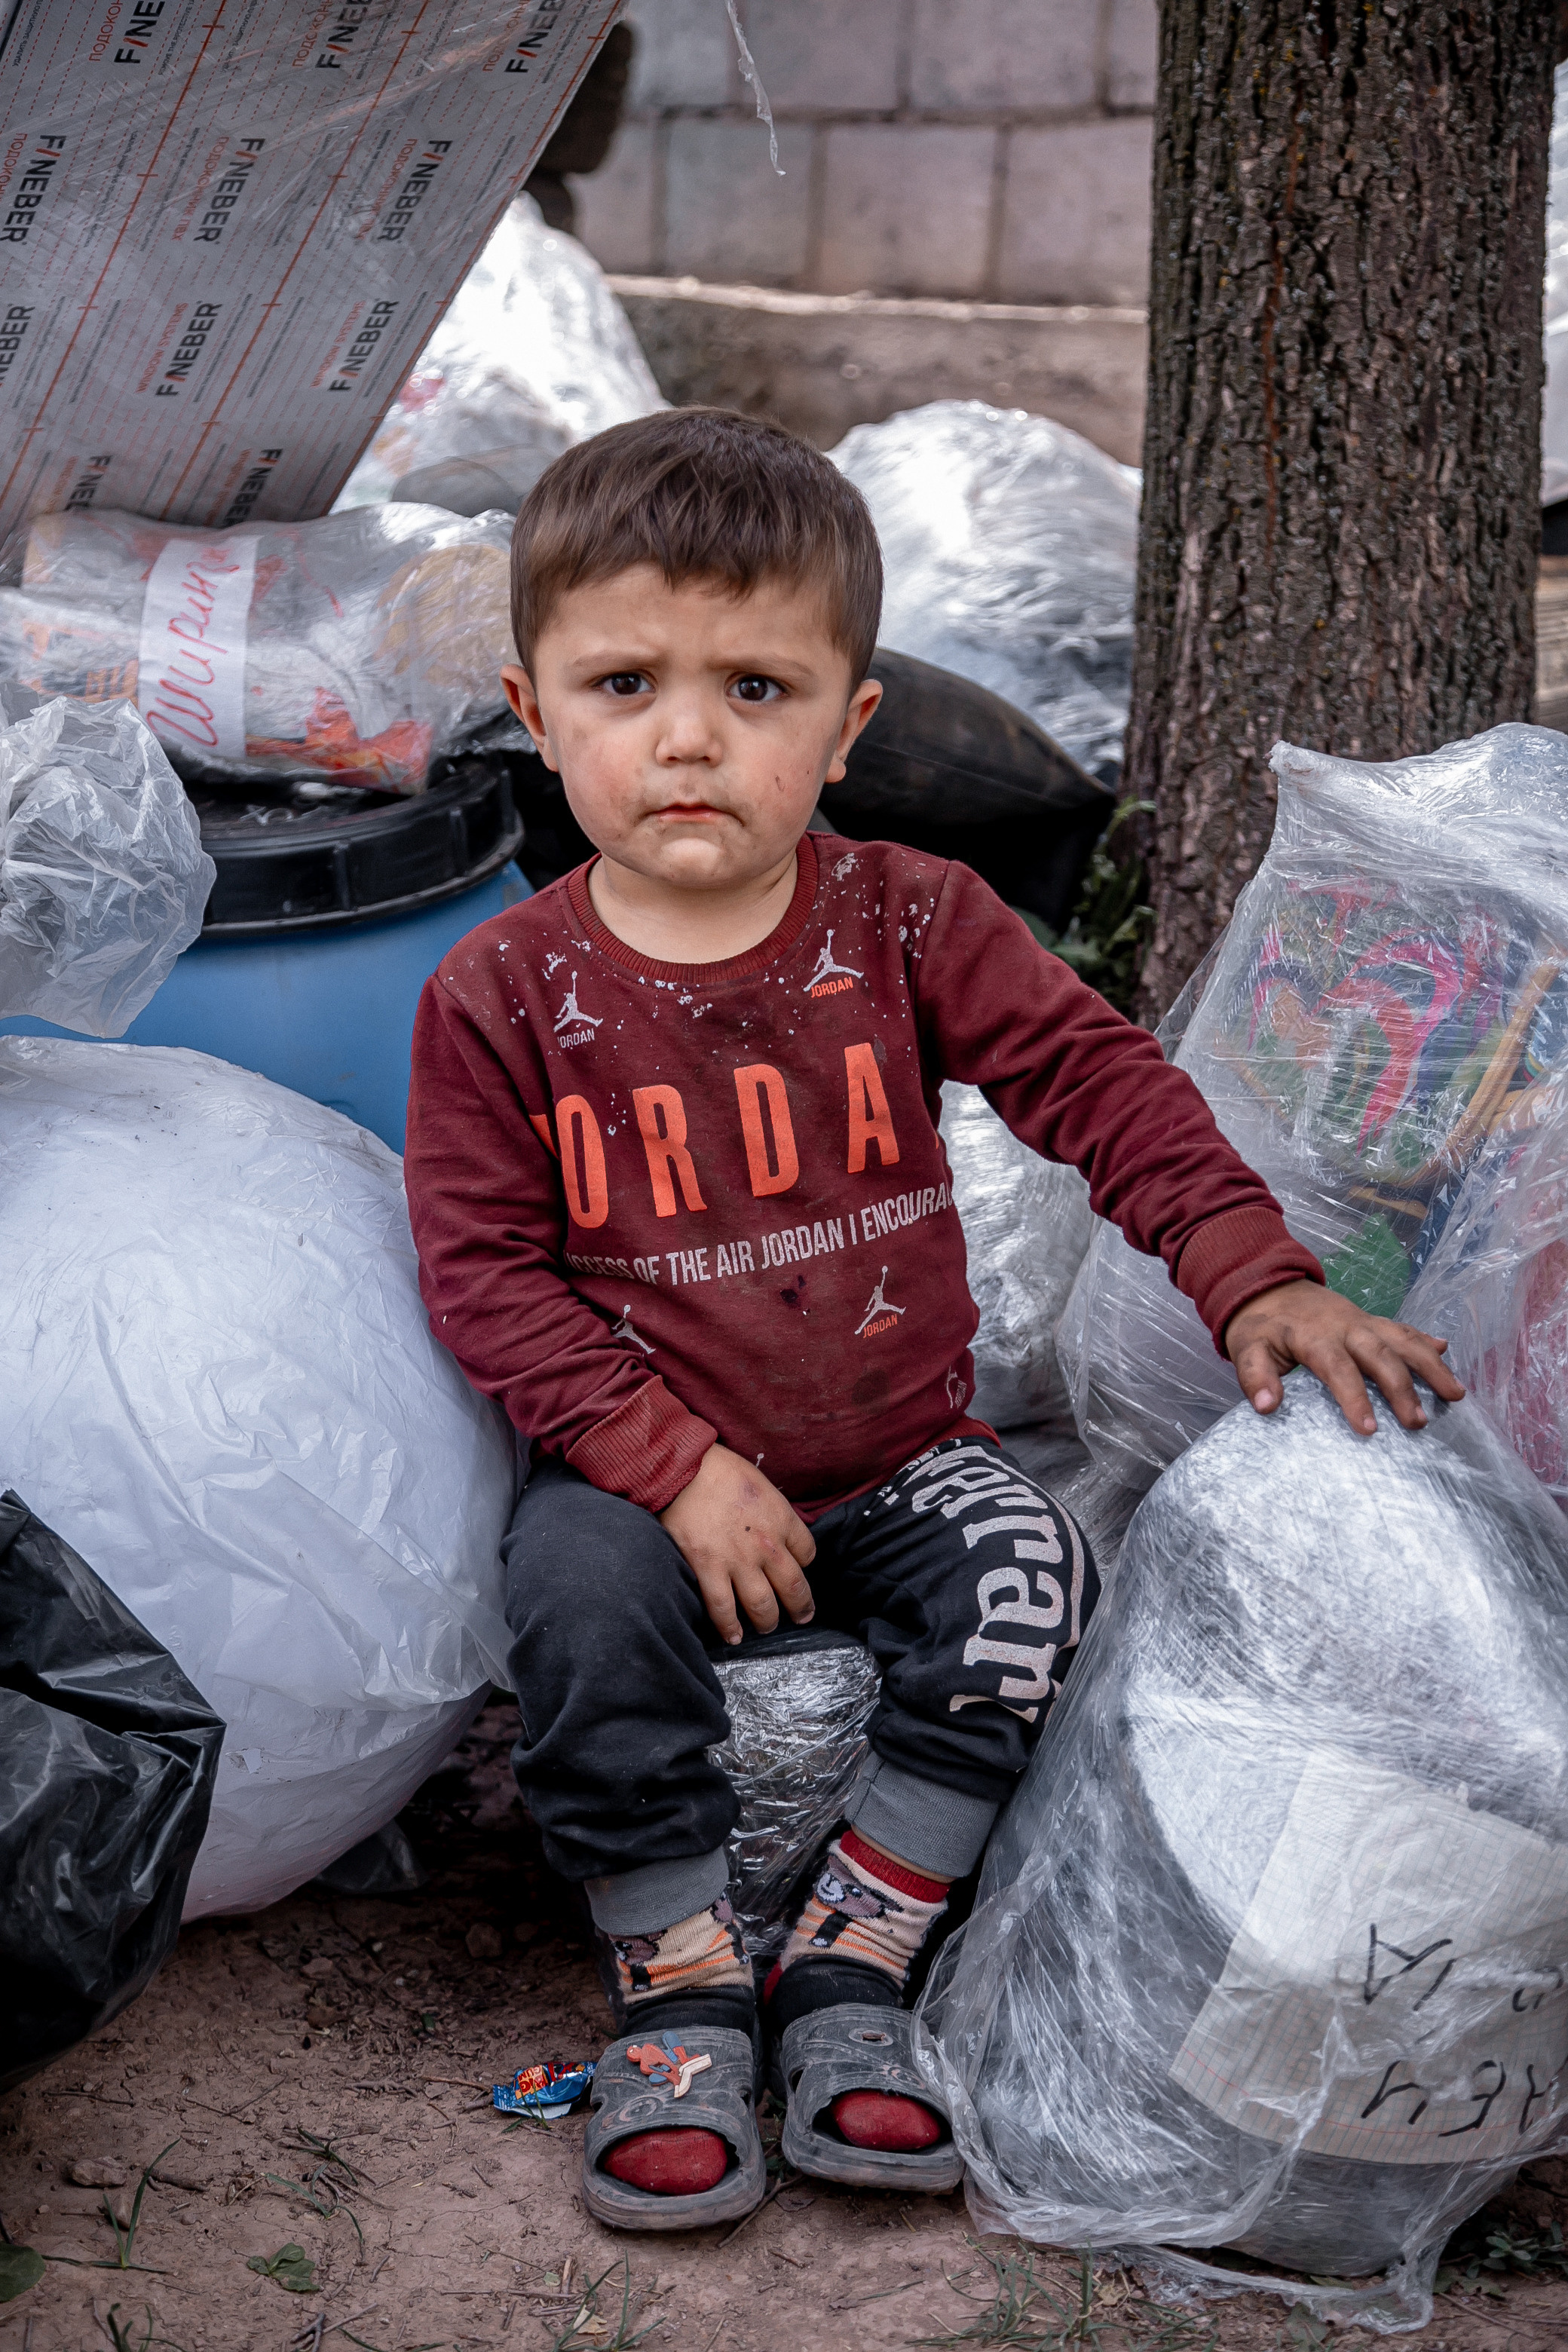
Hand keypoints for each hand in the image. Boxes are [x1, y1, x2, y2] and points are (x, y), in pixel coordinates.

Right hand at [659, 1442, 816, 1644]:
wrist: (683, 1468)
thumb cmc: (719, 1469)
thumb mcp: (760, 1484)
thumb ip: (771, 1510)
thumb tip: (772, 1527)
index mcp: (782, 1519)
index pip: (808, 1553)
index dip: (804, 1565)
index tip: (796, 1570)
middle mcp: (767, 1545)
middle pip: (794, 1587)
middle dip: (800, 1607)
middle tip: (801, 1616)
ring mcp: (738, 1560)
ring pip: (763, 1605)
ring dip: (767, 1622)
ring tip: (765, 1627)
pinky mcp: (708, 1568)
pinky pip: (723, 1608)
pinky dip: (729, 1627)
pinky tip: (733, 1636)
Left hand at [1225, 1279, 1465, 1435]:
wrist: (1268, 1285)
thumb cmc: (1261, 1326)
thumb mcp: (1246, 1348)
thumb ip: (1255, 1375)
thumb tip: (1266, 1406)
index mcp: (1315, 1337)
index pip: (1338, 1369)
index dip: (1355, 1398)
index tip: (1369, 1430)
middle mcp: (1346, 1327)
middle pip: (1380, 1355)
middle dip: (1402, 1389)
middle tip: (1418, 1423)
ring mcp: (1363, 1321)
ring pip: (1403, 1340)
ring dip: (1430, 1365)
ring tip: (1455, 1394)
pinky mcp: (1372, 1320)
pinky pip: (1403, 1328)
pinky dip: (1425, 1339)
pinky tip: (1446, 1351)